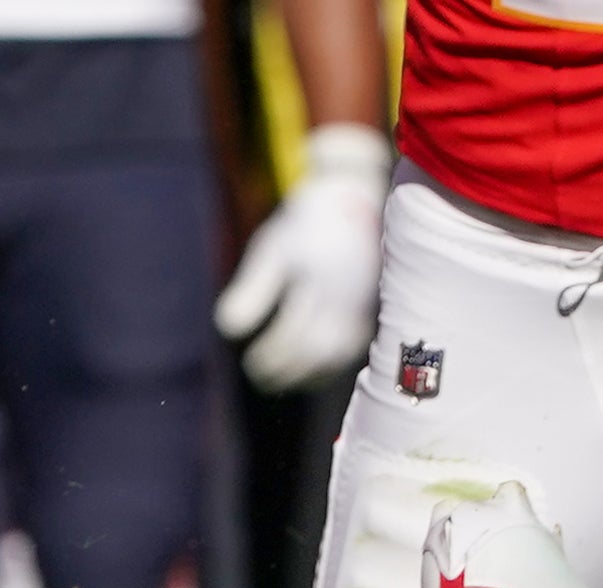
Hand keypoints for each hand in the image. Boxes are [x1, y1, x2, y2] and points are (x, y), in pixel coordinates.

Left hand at [214, 124, 388, 392]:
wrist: (357, 194)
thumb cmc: (307, 222)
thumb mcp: (272, 249)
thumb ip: (252, 290)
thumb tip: (228, 330)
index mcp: (317, 280)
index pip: (291, 335)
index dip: (270, 357)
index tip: (251, 364)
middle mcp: (345, 296)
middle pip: (315, 351)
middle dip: (287, 370)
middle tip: (261, 376)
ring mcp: (364, 302)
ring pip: (339, 354)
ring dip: (310, 373)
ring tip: (284, 378)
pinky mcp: (375, 305)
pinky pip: (356, 346)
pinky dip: (332, 363)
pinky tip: (313, 368)